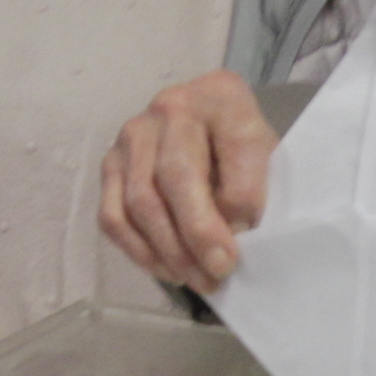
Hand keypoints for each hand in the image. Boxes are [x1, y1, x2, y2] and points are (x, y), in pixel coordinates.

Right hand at [100, 70, 275, 291]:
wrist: (205, 124)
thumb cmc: (240, 146)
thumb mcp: (265, 156)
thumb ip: (253, 187)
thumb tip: (231, 235)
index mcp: (222, 96)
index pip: (233, 148)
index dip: (241, 200)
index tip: (247, 240)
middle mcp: (171, 106)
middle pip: (176, 176)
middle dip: (198, 233)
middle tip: (219, 272)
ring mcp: (133, 134)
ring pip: (141, 201)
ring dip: (170, 251)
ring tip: (198, 280)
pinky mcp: (110, 163)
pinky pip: (114, 215)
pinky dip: (139, 250)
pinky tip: (167, 268)